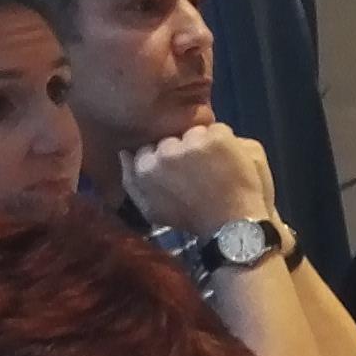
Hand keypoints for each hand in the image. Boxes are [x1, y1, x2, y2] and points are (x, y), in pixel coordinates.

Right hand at [127, 122, 273, 235]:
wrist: (232, 225)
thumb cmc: (191, 220)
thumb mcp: (151, 209)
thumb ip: (132, 180)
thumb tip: (124, 152)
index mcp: (146, 167)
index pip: (151, 147)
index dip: (169, 159)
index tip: (181, 173)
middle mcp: (165, 151)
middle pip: (173, 139)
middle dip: (184, 151)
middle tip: (200, 173)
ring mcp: (192, 142)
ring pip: (195, 132)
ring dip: (204, 145)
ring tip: (216, 169)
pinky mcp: (217, 138)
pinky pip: (218, 130)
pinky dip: (226, 144)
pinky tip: (230, 164)